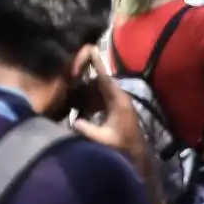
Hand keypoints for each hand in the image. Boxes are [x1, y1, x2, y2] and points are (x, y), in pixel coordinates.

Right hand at [72, 48, 146, 172]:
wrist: (137, 155)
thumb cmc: (124, 147)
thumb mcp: (105, 140)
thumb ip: (88, 130)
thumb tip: (72, 121)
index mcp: (118, 99)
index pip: (104, 76)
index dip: (95, 62)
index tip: (87, 48)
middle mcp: (118, 96)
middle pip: (97, 80)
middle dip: (82, 79)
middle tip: (67, 80)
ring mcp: (116, 101)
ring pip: (96, 89)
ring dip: (83, 92)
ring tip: (69, 94)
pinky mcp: (113, 108)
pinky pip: (98, 98)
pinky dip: (88, 100)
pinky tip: (78, 109)